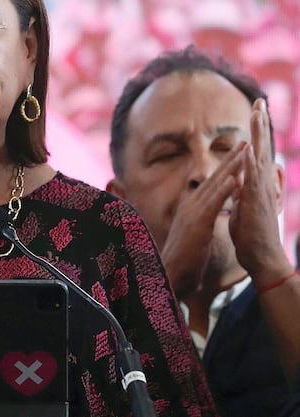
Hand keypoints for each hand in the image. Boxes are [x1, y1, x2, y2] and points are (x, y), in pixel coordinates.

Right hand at [161, 143, 244, 296]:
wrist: (171, 274)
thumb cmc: (185, 259)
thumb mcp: (195, 234)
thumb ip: (201, 220)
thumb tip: (208, 215)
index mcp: (191, 208)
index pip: (211, 183)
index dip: (225, 168)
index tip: (238, 154)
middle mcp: (190, 205)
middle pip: (214, 177)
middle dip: (230, 159)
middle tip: (244, 141)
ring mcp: (193, 213)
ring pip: (215, 185)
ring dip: (230, 167)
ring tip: (243, 151)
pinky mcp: (198, 223)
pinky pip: (214, 203)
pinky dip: (224, 189)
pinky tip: (234, 178)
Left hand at [229, 99, 288, 284]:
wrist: (260, 257)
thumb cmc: (253, 233)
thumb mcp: (250, 204)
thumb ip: (255, 187)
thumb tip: (264, 171)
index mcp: (258, 182)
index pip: (257, 151)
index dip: (257, 131)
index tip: (256, 110)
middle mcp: (262, 183)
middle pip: (262, 147)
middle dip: (261, 124)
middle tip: (260, 101)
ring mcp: (260, 192)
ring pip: (260, 158)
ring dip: (259, 136)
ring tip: (258, 113)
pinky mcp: (255, 203)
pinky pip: (252, 180)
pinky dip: (251, 163)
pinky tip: (248, 147)